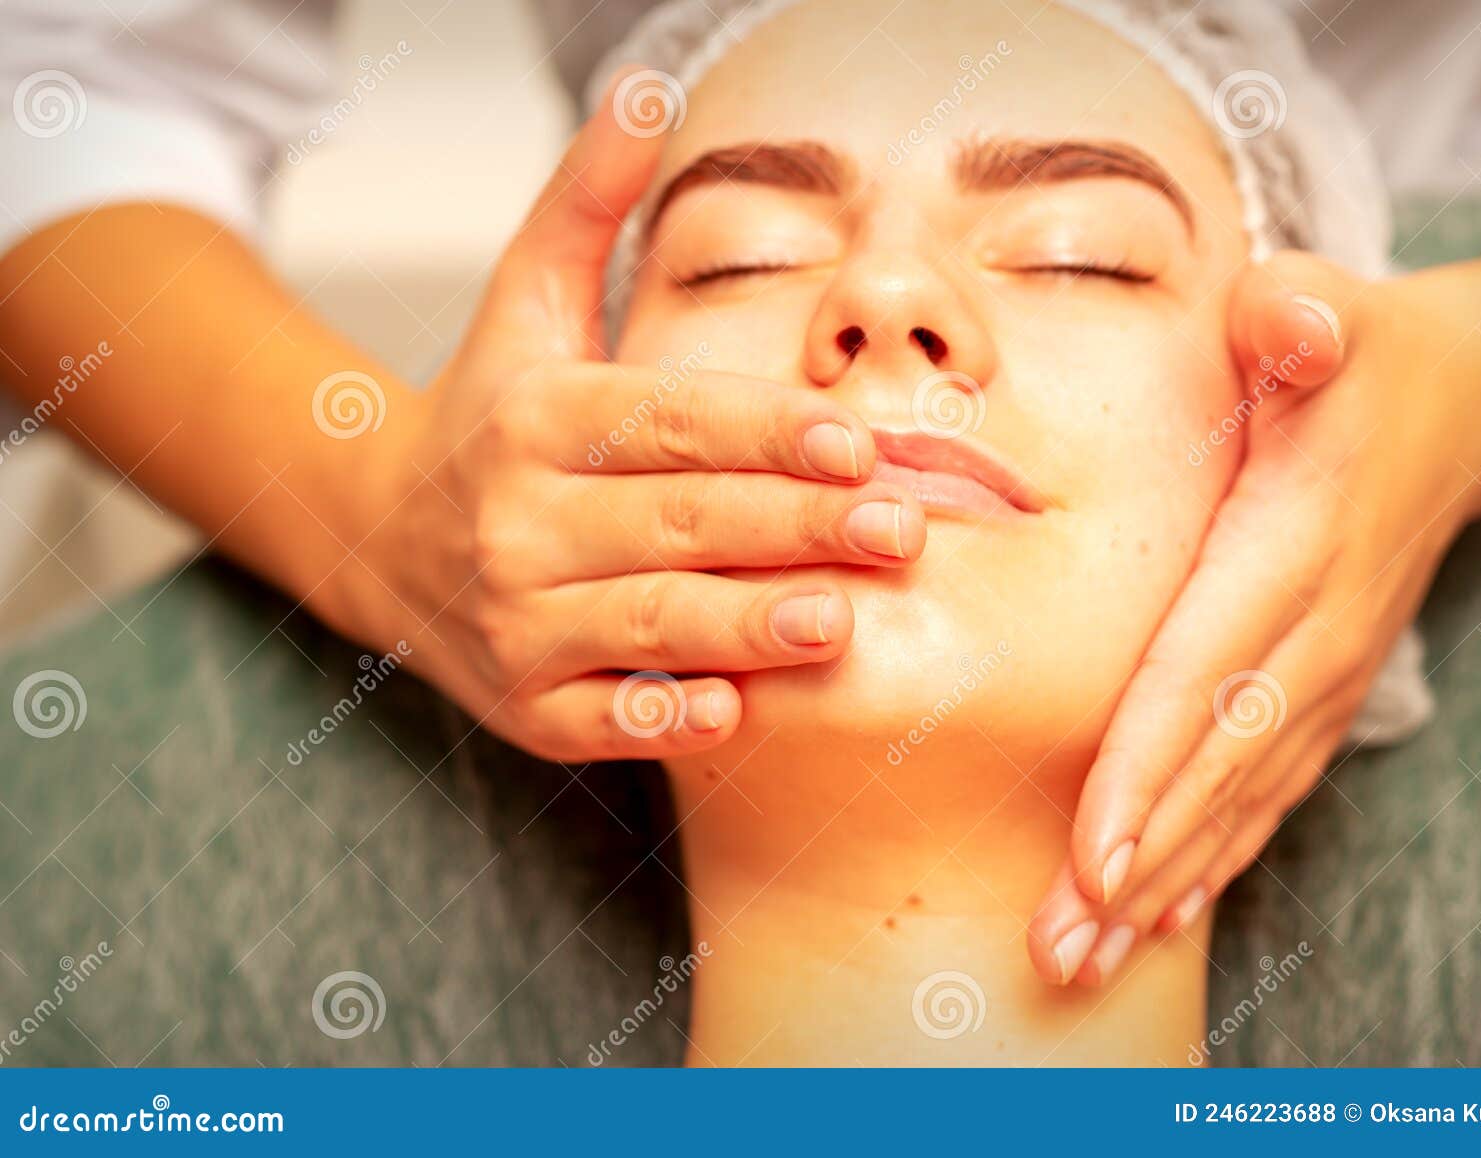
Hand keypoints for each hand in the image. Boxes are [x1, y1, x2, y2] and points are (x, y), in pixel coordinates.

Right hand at [340, 76, 924, 761]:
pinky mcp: (524, 702)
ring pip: (647, 621)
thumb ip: (588, 201)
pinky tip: (738, 713)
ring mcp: (516, 618)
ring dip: (743, 622)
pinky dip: (663, 718)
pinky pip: (600, 718)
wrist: (379, 535)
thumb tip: (649, 87)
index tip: (856, 441)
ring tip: (840, 619)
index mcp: (536, 416)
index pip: (666, 420)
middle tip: (899, 529)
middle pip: (675, 520)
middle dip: (791, 525)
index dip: (761, 432)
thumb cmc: (488, 413)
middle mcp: (518, 519)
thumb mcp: (524, 300)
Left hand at [1028, 251, 1480, 985]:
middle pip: (1212, 768)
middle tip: (1058, 953)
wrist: (1462, 405)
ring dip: (1159, 886)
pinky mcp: (1321, 690)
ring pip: (1237, 800)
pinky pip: (1266, 791)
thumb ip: (1302, 321)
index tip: (1096, 856)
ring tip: (1081, 964)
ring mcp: (1323, 674)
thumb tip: (1284, 320)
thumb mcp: (1331, 314)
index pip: (1206, 672)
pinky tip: (1159, 916)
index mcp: (1292, 546)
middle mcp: (1311, 633)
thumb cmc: (1359, 354)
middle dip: (1133, 865)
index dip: (1152, 766)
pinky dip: (1213, 857)